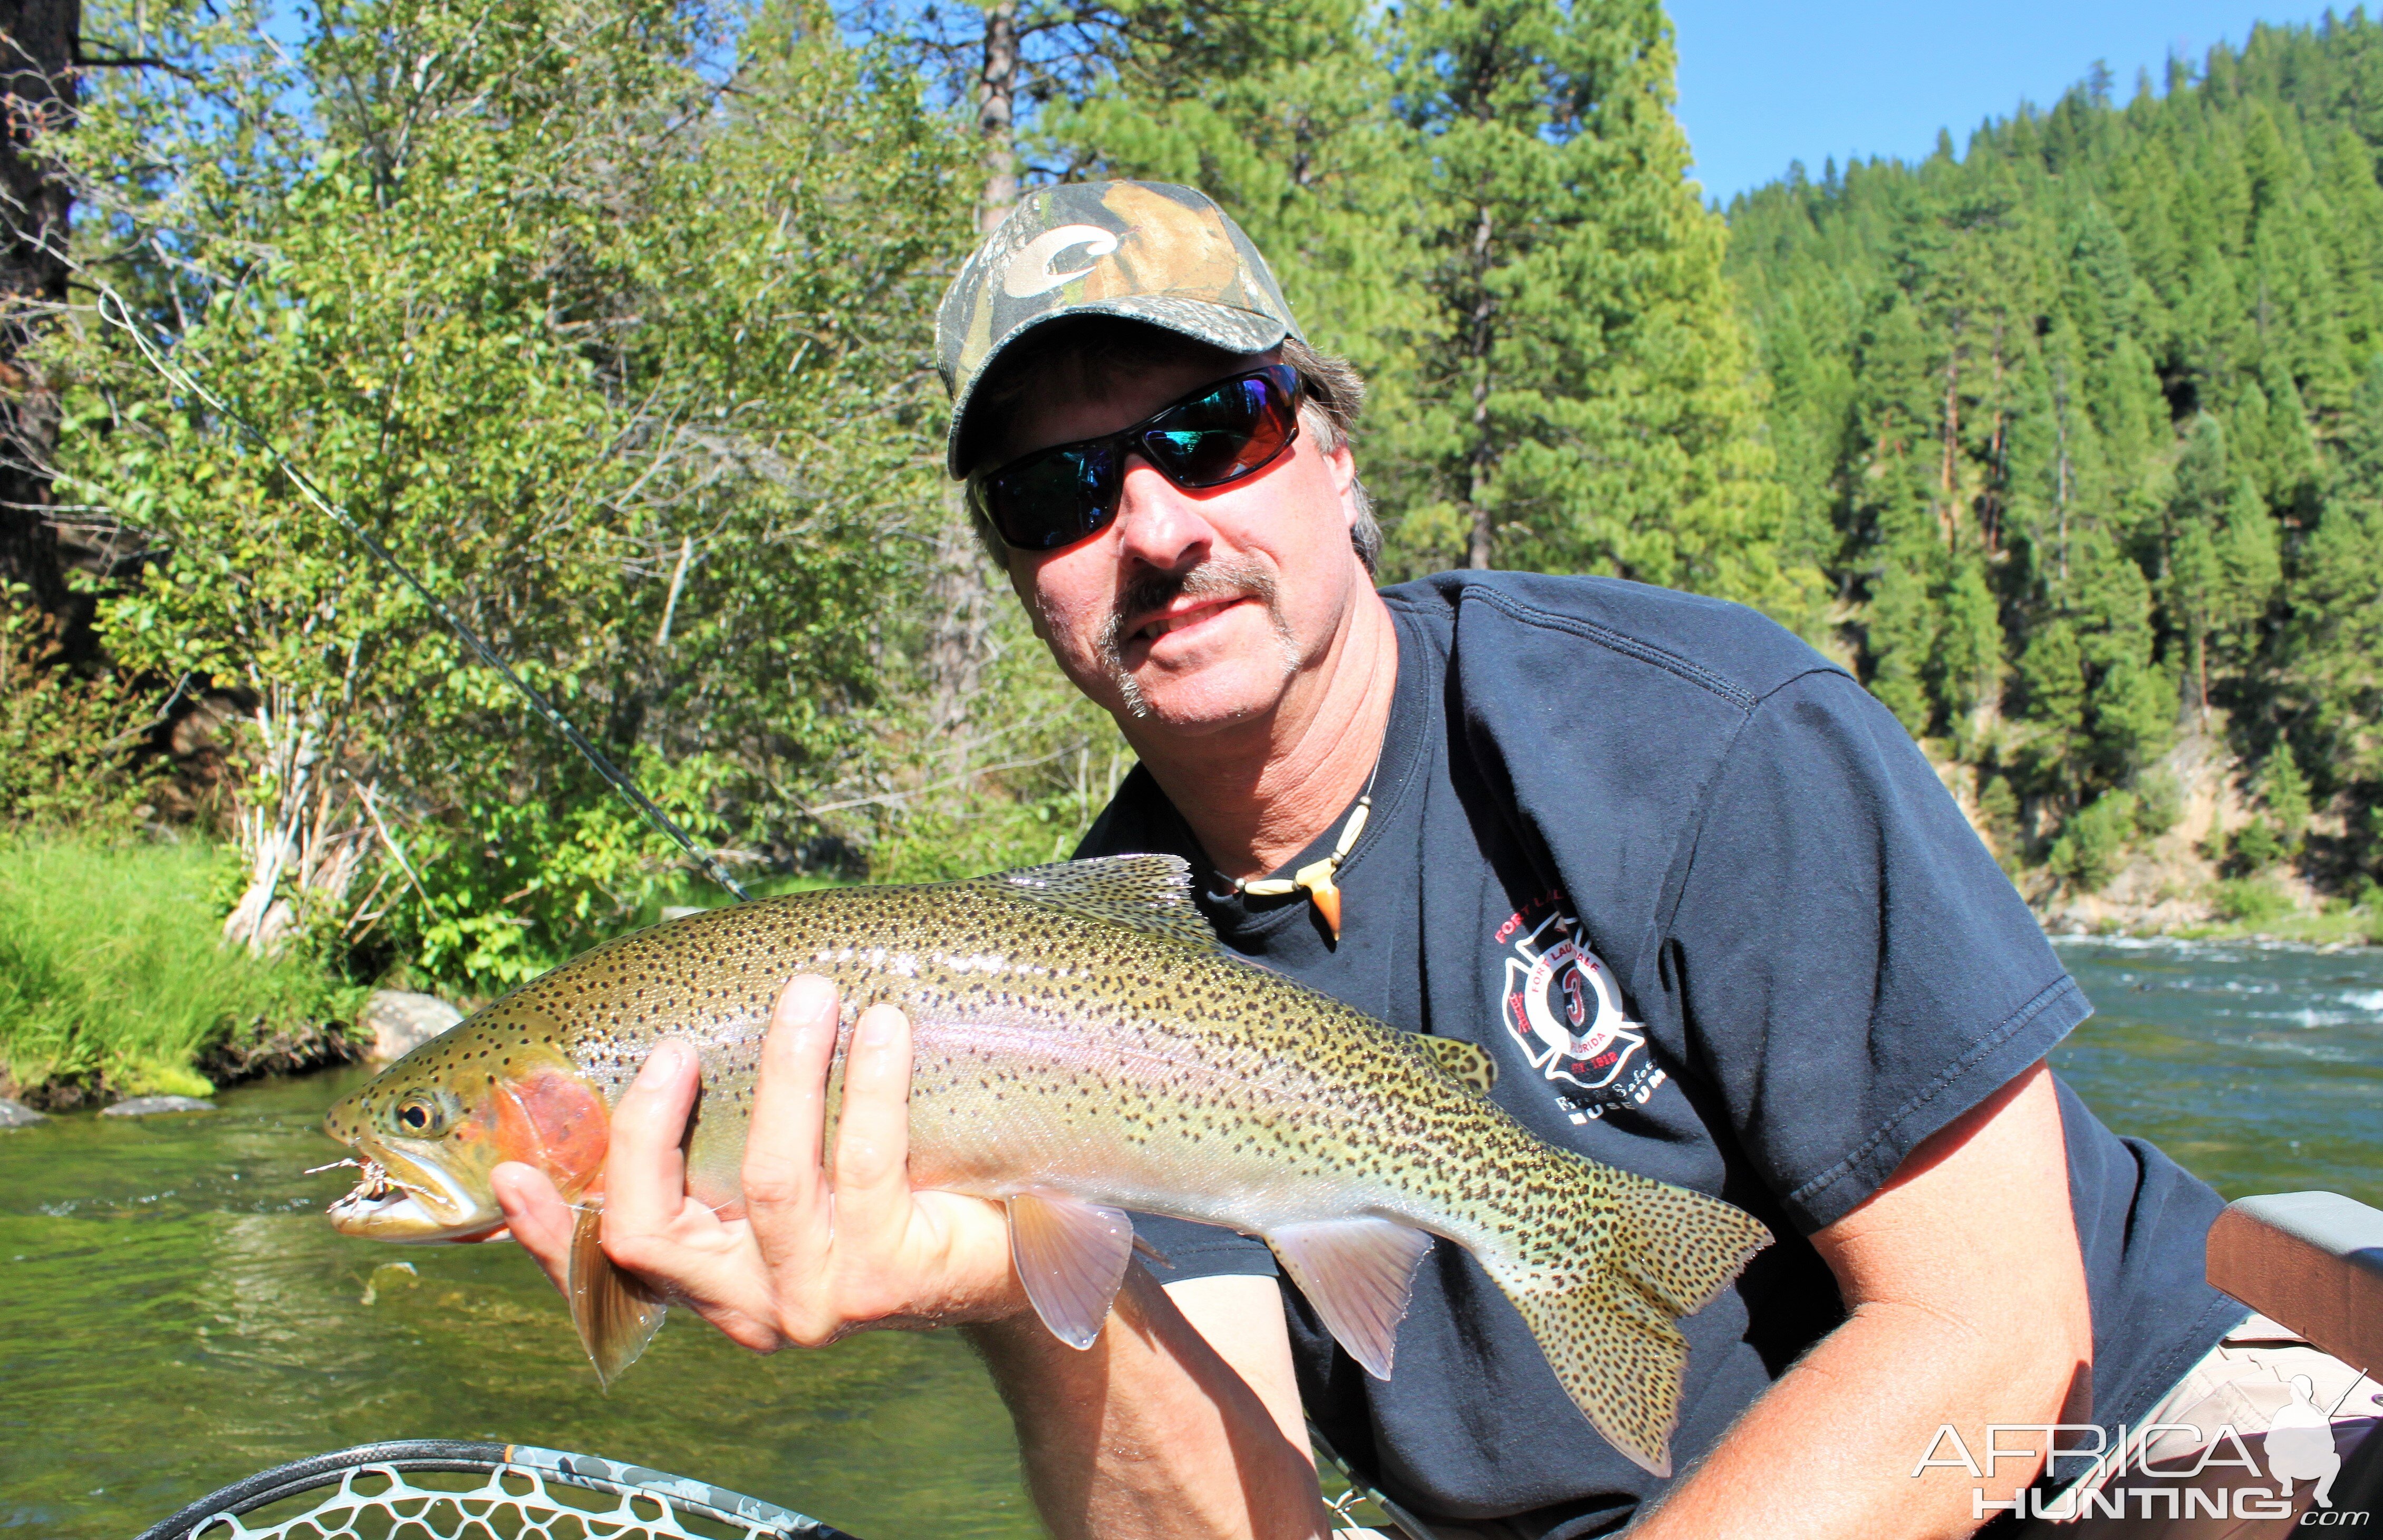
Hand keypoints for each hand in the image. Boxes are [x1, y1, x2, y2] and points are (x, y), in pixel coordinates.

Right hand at [491, 974, 1023, 1350]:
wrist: (1009, 1250)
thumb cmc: (885, 1186)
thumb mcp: (794, 1167)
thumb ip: (725, 1131)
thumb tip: (668, 1025)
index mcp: (709, 1281)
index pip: (604, 1263)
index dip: (546, 1228)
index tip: (505, 1166)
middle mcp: (749, 1306)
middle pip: (656, 1230)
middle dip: (653, 1127)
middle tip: (677, 1045)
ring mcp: (817, 1301)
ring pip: (768, 1181)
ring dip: (785, 1074)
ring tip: (810, 993)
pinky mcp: (889, 1280)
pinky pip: (865, 1165)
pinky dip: (870, 1084)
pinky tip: (885, 1027)